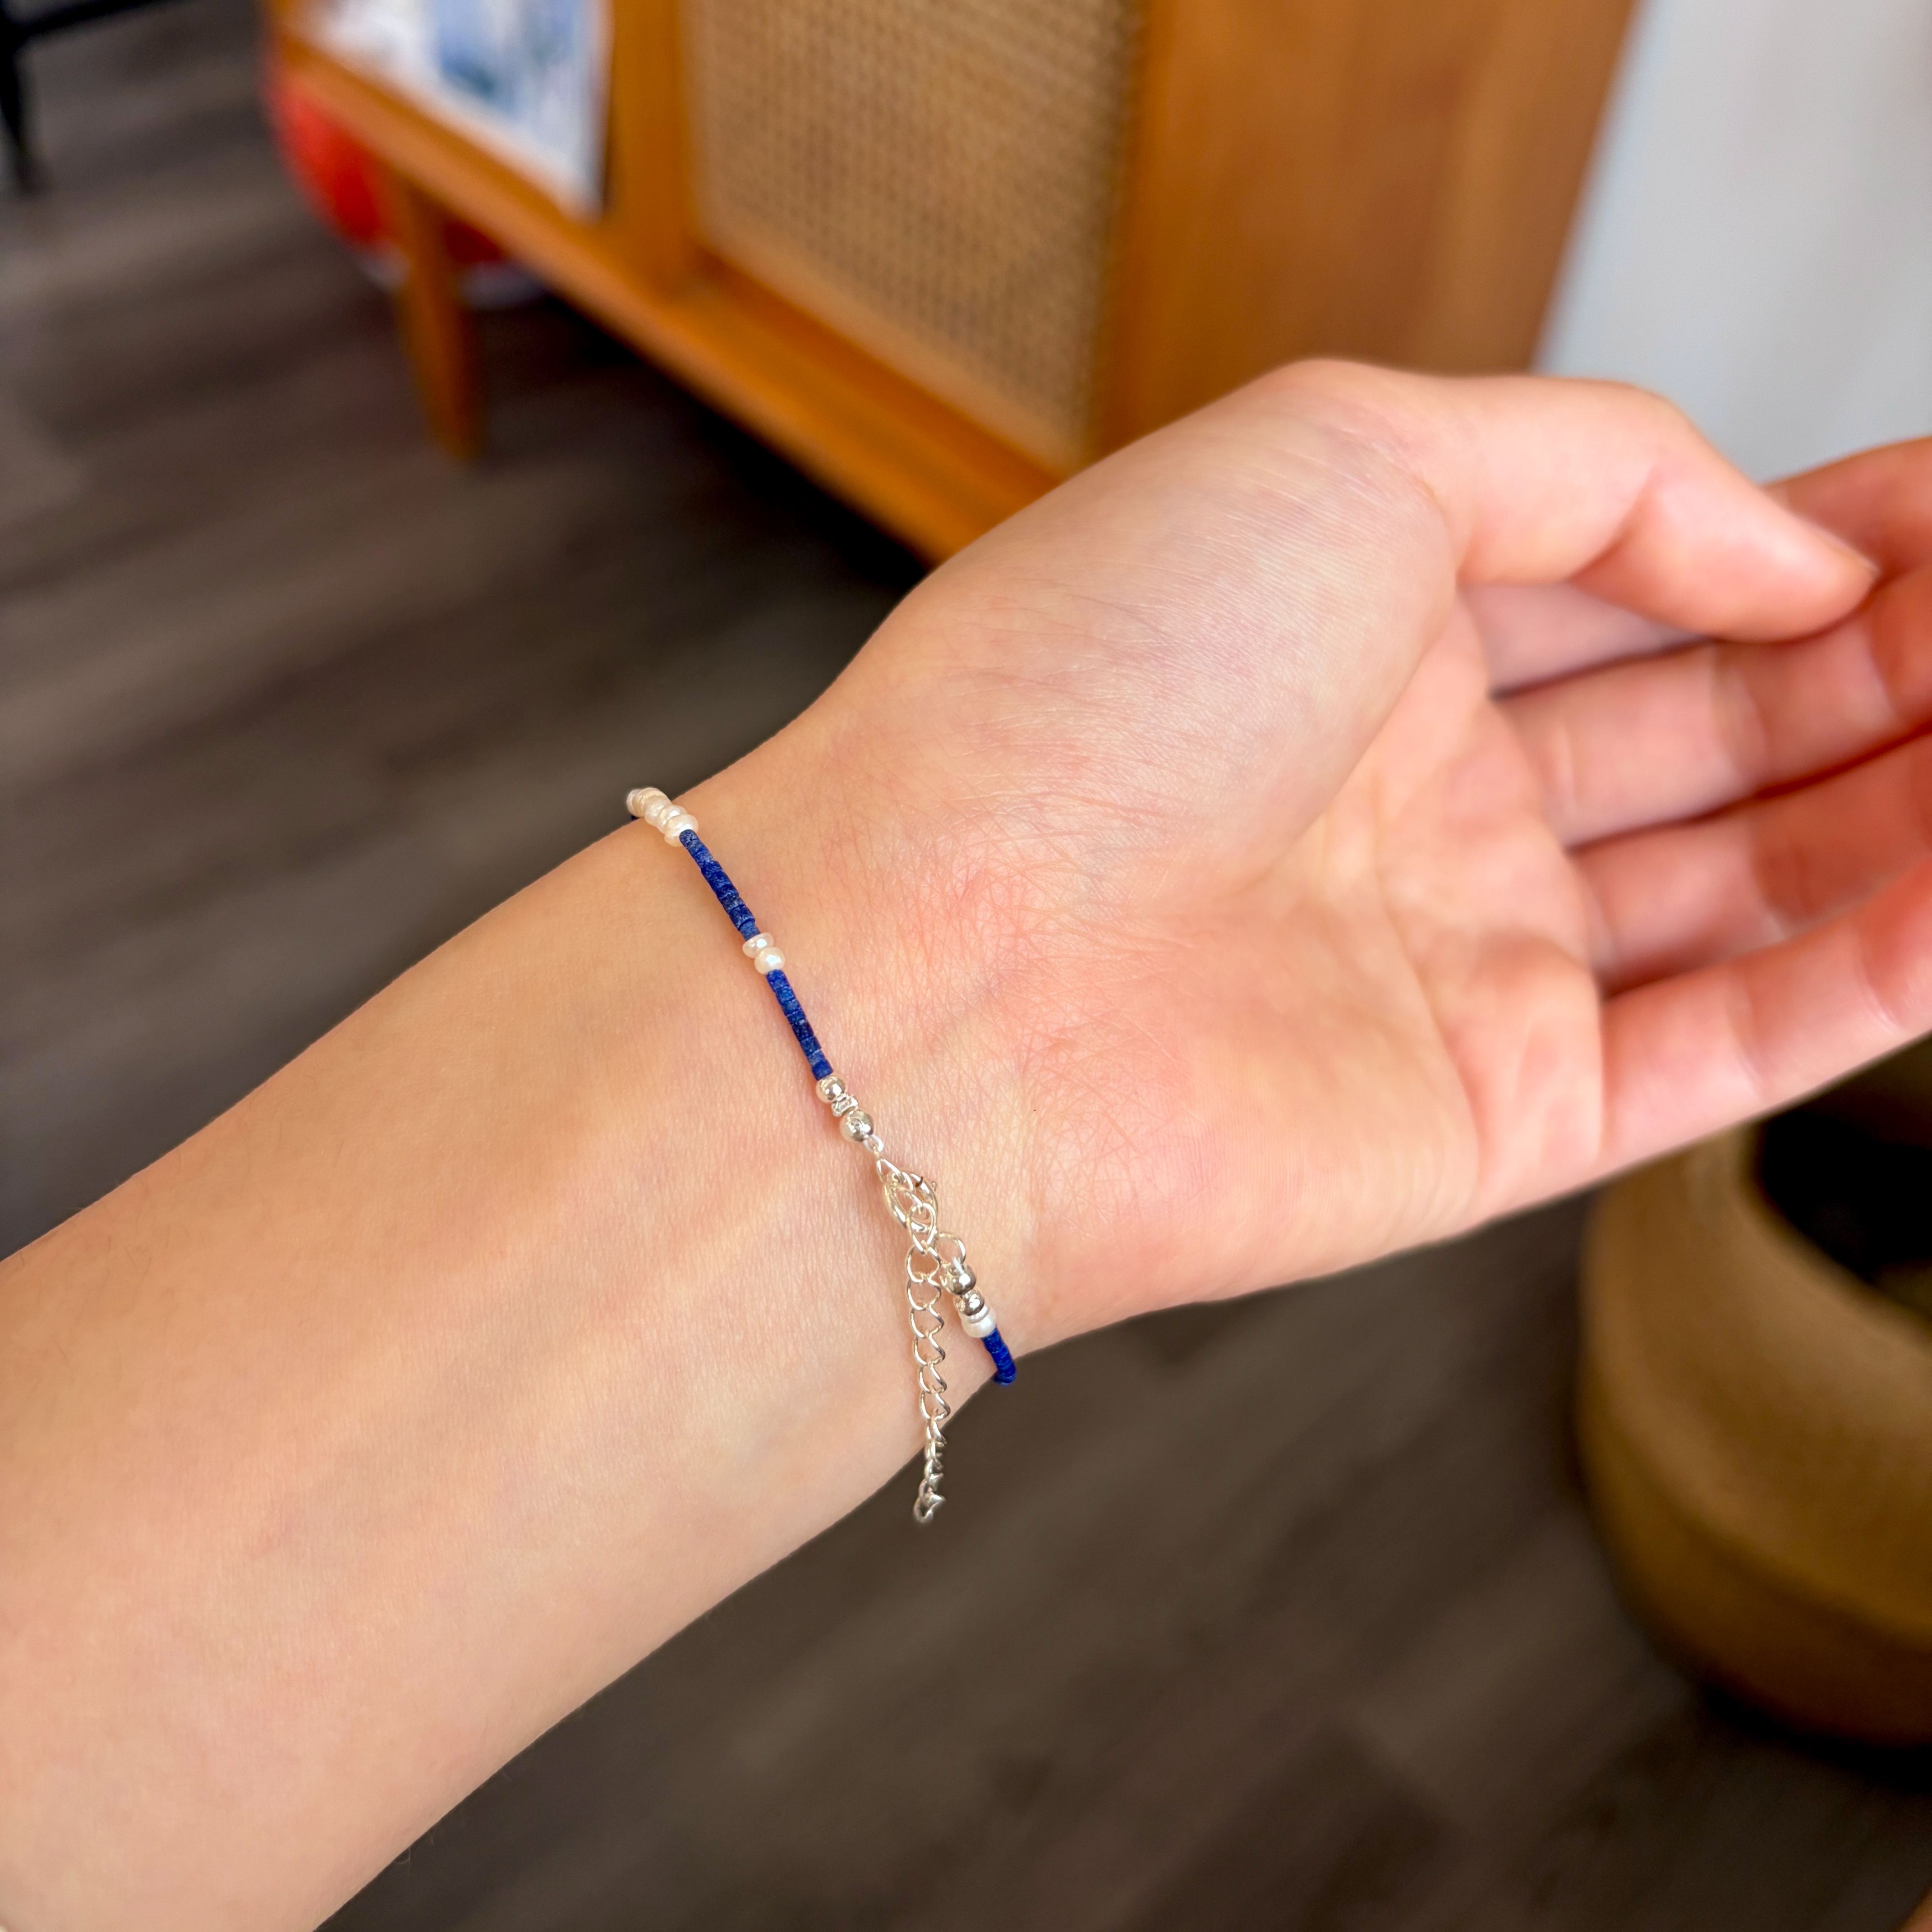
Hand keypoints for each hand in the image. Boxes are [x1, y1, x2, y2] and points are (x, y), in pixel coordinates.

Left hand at [704, 364, 1929, 1340]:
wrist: (949, 954)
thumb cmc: (1086, 684)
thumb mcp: (1342, 452)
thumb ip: (1592, 463)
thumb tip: (1783, 543)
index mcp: (1366, 631)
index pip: (1648, 576)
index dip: (1817, 545)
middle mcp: (1418, 798)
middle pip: (1720, 728)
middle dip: (1886, 672)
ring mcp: (1461, 960)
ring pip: (1752, 884)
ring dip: (1906, 813)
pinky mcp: (1494, 1114)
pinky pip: (1731, 1040)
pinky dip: (1874, 973)